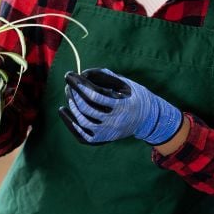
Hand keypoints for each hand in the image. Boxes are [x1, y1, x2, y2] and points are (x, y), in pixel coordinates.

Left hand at [58, 68, 182, 145]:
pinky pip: (82, 134)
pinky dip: (72, 123)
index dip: (80, 85)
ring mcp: (108, 132)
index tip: (70, 75)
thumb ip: (105, 76)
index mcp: (121, 105)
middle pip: (87, 108)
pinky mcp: (102, 139)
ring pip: (83, 122)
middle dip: (74, 94)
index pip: (95, 95)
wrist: (147, 119)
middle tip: (69, 84)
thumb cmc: (133, 96)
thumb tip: (82, 73)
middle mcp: (115, 121)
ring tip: (69, 95)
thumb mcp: (124, 83)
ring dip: (73, 107)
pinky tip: (66, 111)